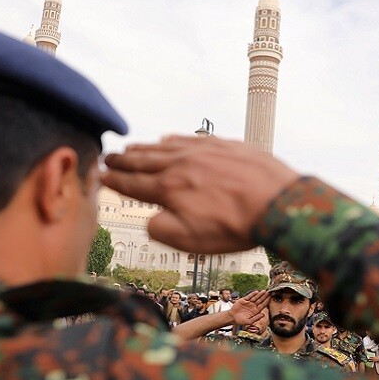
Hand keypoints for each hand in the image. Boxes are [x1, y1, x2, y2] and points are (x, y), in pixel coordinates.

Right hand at [102, 136, 299, 252]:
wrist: (278, 202)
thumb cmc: (235, 226)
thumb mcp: (190, 240)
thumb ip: (160, 229)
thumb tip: (149, 218)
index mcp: (169, 188)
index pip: (133, 184)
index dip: (115, 181)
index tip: (100, 176)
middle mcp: (181, 164)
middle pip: (144, 161)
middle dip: (123, 160)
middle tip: (108, 157)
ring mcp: (203, 151)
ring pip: (165, 147)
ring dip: (144, 148)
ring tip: (130, 147)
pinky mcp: (224, 145)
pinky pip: (190, 139)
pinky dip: (174, 140)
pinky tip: (167, 139)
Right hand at [228, 290, 269, 326]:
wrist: (232, 317)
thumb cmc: (240, 321)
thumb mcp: (248, 322)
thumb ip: (256, 318)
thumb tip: (263, 314)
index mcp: (255, 311)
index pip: (262, 306)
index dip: (266, 302)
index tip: (270, 298)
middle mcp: (253, 306)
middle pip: (260, 300)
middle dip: (264, 296)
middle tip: (269, 292)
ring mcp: (248, 303)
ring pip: (255, 298)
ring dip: (260, 294)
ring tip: (264, 291)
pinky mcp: (243, 300)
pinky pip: (249, 296)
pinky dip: (252, 294)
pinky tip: (256, 292)